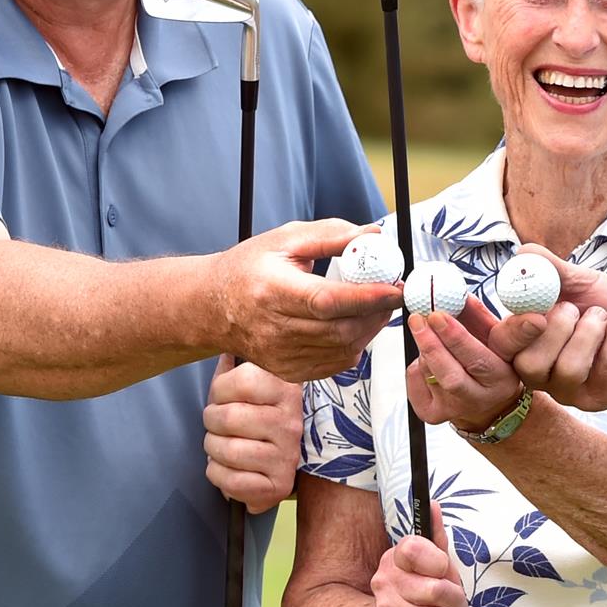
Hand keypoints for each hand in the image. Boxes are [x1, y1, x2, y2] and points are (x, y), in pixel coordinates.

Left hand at [202, 355, 301, 513]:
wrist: (273, 462)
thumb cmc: (252, 417)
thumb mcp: (246, 385)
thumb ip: (232, 366)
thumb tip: (221, 344)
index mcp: (286, 389)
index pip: (242, 380)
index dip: (219, 389)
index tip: (222, 396)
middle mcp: (292, 421)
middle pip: (228, 417)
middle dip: (211, 422)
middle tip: (217, 424)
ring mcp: (288, 455)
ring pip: (227, 450)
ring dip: (213, 449)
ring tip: (221, 446)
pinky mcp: (280, 485)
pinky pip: (230, 480)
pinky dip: (218, 474)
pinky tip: (227, 467)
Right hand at [212, 219, 402, 381]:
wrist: (212, 306)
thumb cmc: (248, 269)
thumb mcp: (286, 239)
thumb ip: (333, 235)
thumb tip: (373, 235)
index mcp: (272, 290)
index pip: (327, 300)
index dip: (366, 296)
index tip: (394, 286)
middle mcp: (274, 328)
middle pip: (340, 329)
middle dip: (377, 312)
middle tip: (393, 293)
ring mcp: (280, 354)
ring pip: (342, 348)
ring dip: (370, 328)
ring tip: (378, 306)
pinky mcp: (287, 371)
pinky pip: (334, 364)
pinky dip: (354, 344)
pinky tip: (356, 325)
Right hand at [372, 499, 466, 606]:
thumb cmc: (430, 597)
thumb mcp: (440, 566)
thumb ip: (436, 538)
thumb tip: (433, 504)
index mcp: (395, 558)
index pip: (414, 548)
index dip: (437, 562)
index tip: (442, 569)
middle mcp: (384, 582)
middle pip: (434, 590)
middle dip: (454, 600)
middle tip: (450, 602)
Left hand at [406, 298, 523, 429]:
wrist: (489, 405)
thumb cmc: (493, 365)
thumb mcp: (497, 341)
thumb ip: (481, 318)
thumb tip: (460, 295)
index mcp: (500, 379)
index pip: (477, 359)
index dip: (455, 337)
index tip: (438, 315)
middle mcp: (477, 399)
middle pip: (449, 373)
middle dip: (430, 343)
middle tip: (418, 318)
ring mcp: (453, 410)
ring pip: (429, 374)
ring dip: (424, 349)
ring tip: (428, 333)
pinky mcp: (432, 414)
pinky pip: (415, 382)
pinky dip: (416, 365)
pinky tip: (426, 359)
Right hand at [487, 244, 606, 411]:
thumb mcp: (579, 282)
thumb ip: (550, 270)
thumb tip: (523, 253)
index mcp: (526, 343)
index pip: (502, 347)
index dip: (514, 332)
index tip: (536, 314)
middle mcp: (543, 373)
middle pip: (529, 366)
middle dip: (557, 330)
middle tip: (575, 309)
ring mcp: (572, 390)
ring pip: (569, 368)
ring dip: (591, 330)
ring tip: (603, 315)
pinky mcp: (603, 397)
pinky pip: (606, 367)